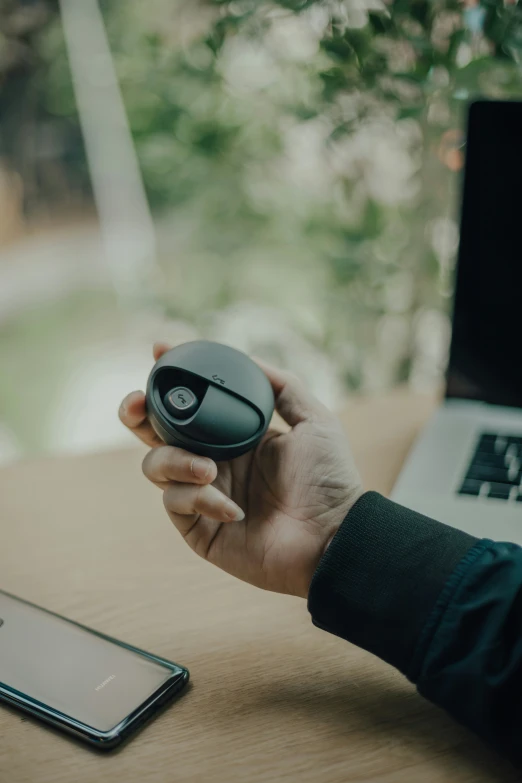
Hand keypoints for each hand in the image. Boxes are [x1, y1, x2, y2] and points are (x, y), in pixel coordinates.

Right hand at [119, 344, 362, 598]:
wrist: (333, 536)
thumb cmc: (329, 480)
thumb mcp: (314, 421)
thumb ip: (283, 386)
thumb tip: (249, 358)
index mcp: (235, 435)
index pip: (192, 403)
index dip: (171, 378)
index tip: (159, 351)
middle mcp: (213, 460)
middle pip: (156, 431)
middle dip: (138, 412)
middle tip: (138, 404)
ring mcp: (203, 494)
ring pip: (156, 465)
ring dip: (175, 460)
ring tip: (209, 469)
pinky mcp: (198, 528)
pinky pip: (176, 503)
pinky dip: (199, 498)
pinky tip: (234, 509)